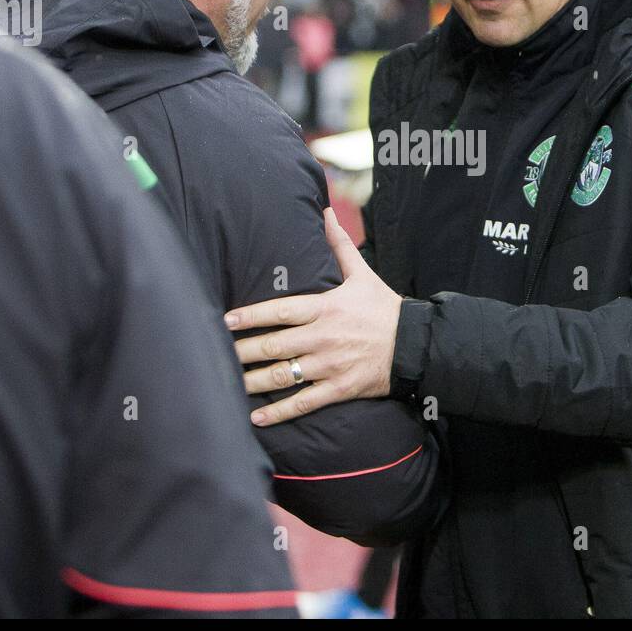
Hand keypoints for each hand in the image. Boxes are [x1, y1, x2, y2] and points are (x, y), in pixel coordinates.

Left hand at [224, 208, 401, 425]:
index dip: (250, 316)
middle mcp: (324, 337)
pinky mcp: (340, 389)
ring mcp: (331, 365)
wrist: (415, 345)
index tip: (225, 320)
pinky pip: (305, 402)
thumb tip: (325, 212)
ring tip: (229, 384)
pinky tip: (257, 418)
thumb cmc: (385, 309)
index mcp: (326, 308)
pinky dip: (280, 412)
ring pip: (284, 375)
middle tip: (215, 353)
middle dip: (242, 351)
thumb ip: (339, 245)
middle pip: (274, 345)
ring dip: (253, 382)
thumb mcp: (362, 274)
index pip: (280, 310)